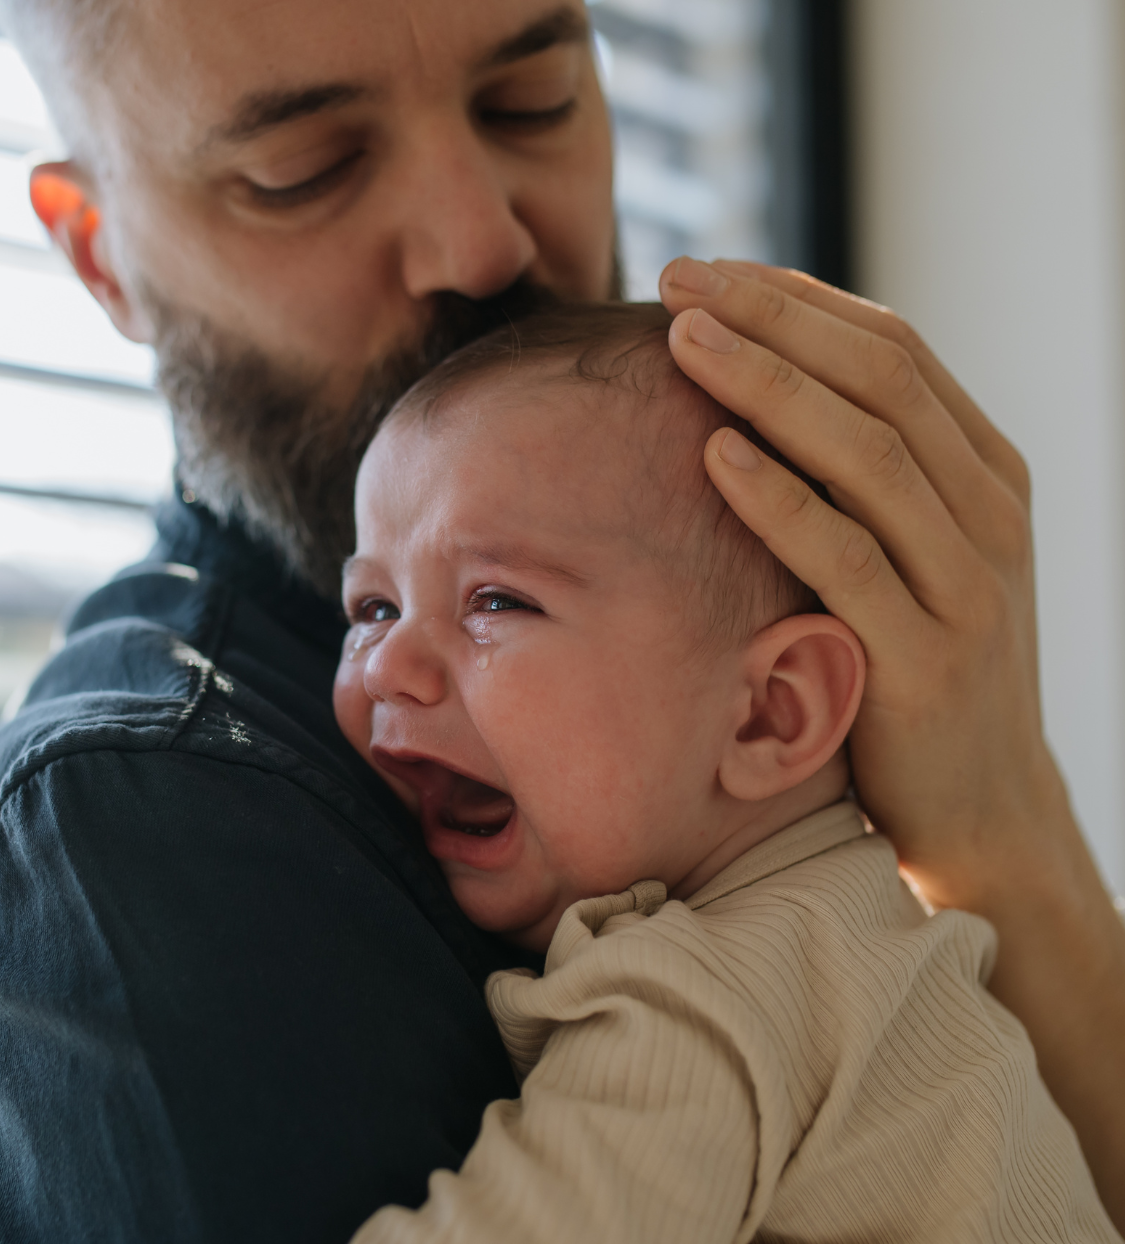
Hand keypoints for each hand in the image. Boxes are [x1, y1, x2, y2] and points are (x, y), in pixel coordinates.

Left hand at [657, 256, 1124, 1224]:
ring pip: (868, 452)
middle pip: (878, 377)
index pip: (892, 348)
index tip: (710, 270)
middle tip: (679, 277)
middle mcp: (987, 511)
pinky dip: (781, 499)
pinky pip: (848, 557)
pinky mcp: (929, 654)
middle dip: (773, 317)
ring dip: (769, 385)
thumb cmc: (915, 664)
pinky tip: (713, 453)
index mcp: (982, 471)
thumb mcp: (908, 553)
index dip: (798, 300)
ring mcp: (969, 581)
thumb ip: (861, 475)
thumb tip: (759, 386)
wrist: (980, 804)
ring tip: (685, 339)